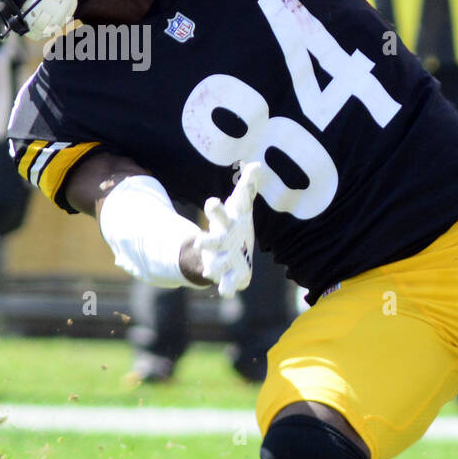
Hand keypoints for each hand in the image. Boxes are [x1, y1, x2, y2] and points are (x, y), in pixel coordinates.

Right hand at [194, 162, 261, 297]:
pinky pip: (229, 283)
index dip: (214, 209)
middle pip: (210, 241)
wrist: (227, 250)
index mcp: (224, 223)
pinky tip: (227, 293)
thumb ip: (248, 186)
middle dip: (206, 242)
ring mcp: (223, 258)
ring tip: (209, 271)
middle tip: (200, 243)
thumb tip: (258, 165)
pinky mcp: (232, 274)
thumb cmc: (235, 224)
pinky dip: (227, 288)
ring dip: (213, 267)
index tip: (212, 202)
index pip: (218, 213)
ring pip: (217, 265)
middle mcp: (219, 242)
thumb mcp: (242, 205)